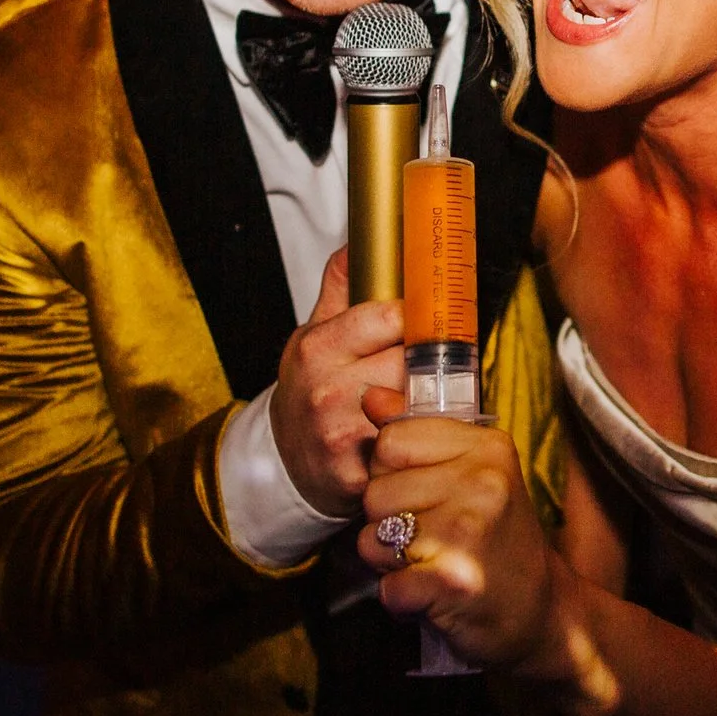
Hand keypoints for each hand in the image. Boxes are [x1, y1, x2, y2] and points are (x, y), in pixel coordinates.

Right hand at [270, 250, 404, 516]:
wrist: (286, 462)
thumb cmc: (308, 392)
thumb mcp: (312, 335)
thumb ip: (340, 288)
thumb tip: (360, 240)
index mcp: (318, 348)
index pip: (389, 316)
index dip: (414, 317)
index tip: (423, 321)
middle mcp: (328, 390)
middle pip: (410, 361)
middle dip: (425, 363)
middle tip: (427, 366)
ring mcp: (343, 435)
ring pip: (417, 404)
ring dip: (430, 402)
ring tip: (425, 400)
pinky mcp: (360, 474)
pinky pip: (413, 447)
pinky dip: (423, 441)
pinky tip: (416, 435)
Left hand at [358, 406, 563, 670]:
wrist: (541, 611)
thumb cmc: (496, 538)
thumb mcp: (470, 472)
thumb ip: (417, 433)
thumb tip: (371, 396)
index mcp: (486, 447)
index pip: (390, 441)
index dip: (391, 473)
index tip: (425, 494)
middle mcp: (483, 483)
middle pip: (374, 492)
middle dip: (386, 522)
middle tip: (430, 538)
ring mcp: (470, 533)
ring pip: (372, 540)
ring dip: (389, 563)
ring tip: (430, 563)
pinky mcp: (455, 583)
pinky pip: (387, 588)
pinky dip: (400, 601)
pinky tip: (431, 596)